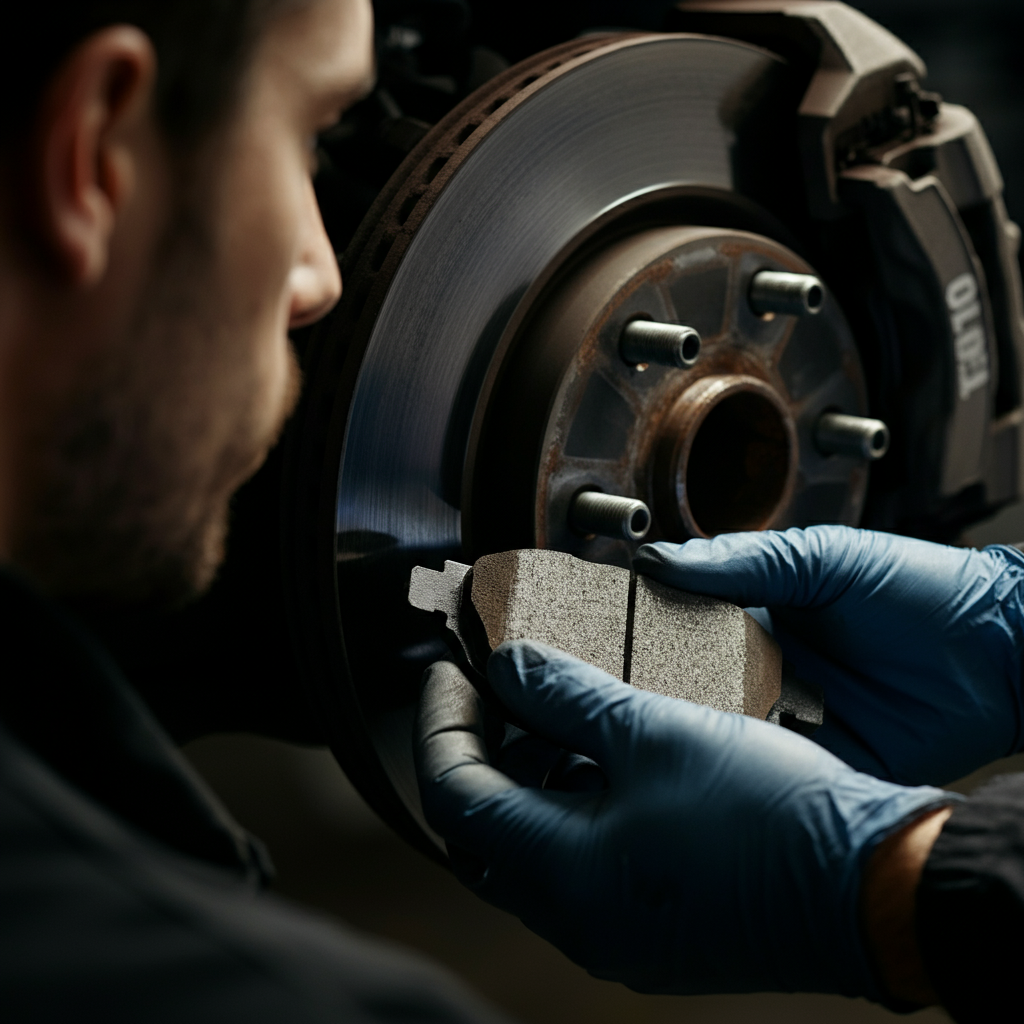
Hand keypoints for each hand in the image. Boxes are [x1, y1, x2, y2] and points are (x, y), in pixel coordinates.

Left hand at [415, 642, 950, 997]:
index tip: (448, 664)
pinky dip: (571, 803)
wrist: (875, 889)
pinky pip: (581, 862)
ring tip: (547, 708)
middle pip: (484, 827)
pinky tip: (602, 754)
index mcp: (561, 876)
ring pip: (532, 845)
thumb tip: (505, 665)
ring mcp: (616, 931)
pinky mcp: (654, 926)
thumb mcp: (652, 731)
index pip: (454, 794)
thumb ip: (564, 695)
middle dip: (476, 749)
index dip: (440, 721)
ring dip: (525, 775)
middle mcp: (577, 919)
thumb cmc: (766, 811)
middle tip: (489, 686)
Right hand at [635, 527, 1023, 784]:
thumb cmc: (920, 589)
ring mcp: (785, 716)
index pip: (676, 620)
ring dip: (682, 728)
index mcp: (754, 612)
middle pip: (684, 680)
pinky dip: (733, 767)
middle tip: (601, 689)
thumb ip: (742, 560)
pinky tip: (701, 760)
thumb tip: (658, 560)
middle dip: (644, 686)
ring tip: (634, 728)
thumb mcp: (822, 558)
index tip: (591, 631)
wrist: (1000, 653)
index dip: (635, 627)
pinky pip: (761, 767)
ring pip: (714, 727)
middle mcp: (761, 666)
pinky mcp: (814, 761)